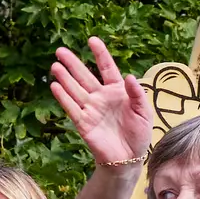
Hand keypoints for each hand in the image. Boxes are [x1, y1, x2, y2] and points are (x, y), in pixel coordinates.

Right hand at [48, 37, 155, 169]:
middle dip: (73, 63)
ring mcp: (91, 109)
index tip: (91, 40)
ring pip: (75, 90)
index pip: (107, 68)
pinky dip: (63, 97)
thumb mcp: (144, 112)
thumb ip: (137, 94)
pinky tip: (55, 86)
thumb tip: (129, 76)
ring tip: (55, 66)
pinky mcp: (83, 123)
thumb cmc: (139, 134)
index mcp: (117, 91)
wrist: (129, 158)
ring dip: (65, 78)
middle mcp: (101, 97)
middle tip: (60, 51)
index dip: (100, 54)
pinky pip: (72, 108)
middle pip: (85, 76)